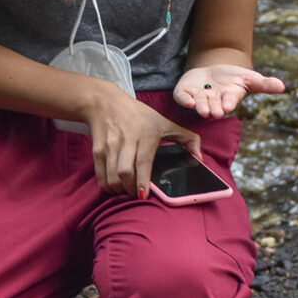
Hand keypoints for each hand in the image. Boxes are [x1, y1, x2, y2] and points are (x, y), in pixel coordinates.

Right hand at [81, 81, 200, 199]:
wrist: (106, 102)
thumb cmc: (138, 115)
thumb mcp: (164, 122)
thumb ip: (186, 138)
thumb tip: (200, 157)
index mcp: (146, 134)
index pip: (143, 161)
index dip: (142, 181)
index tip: (144, 194)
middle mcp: (127, 139)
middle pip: (124, 172)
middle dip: (130, 189)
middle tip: (137, 194)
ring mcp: (110, 145)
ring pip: (111, 176)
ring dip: (119, 189)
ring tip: (127, 190)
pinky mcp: (97, 149)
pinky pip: (100, 175)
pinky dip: (107, 185)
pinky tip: (115, 186)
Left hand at [174, 64, 284, 118]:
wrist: (212, 72)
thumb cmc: (233, 78)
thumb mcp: (250, 78)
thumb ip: (264, 83)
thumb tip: (283, 86)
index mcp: (229, 98)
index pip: (229, 101)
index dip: (229, 103)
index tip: (228, 106)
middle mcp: (213, 101)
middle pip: (214, 105)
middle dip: (214, 108)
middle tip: (215, 112)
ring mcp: (199, 97)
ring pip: (199, 104)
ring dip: (200, 107)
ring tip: (202, 110)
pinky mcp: (185, 92)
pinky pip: (183, 97)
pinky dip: (184, 99)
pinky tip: (187, 101)